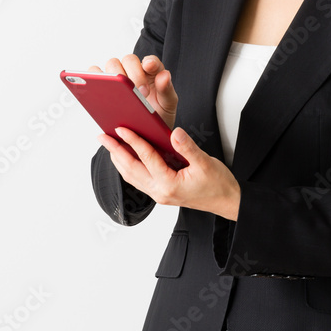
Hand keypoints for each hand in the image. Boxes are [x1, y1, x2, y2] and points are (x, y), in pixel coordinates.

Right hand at [87, 54, 176, 129]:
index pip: (150, 61)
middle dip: (134, 73)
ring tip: (120, 94)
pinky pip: (93, 74)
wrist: (143, 133)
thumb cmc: (157, 115)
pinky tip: (98, 90)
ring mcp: (117, 76)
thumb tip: (164, 75)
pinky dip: (92, 77)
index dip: (149, 62)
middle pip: (129, 60)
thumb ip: (167, 90)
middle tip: (141, 92)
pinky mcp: (102, 83)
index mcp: (152, 72)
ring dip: (115, 75)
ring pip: (111, 64)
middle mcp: (134, 70)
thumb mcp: (167, 105)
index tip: (149, 67)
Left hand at [97, 125, 240, 219]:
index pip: (147, 158)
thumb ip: (187, 147)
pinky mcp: (161, 192)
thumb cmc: (218, 184)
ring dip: (119, 160)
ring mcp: (159, 194)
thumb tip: (174, 133)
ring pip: (132, 176)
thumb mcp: (205, 162)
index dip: (133, 141)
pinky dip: (129, 167)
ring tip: (109, 145)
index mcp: (170, 184)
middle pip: (131, 169)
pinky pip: (138, 180)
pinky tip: (125, 157)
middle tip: (103, 137)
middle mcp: (160, 192)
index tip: (121, 129)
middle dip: (115, 151)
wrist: (227, 202)